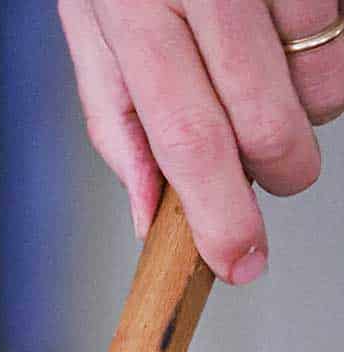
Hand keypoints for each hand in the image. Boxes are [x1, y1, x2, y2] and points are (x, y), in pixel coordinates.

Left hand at [59, 0, 343, 281]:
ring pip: (324, 78)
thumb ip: (117, 116)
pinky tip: (287, 15)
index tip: (242, 263)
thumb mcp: (92, 16)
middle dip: (278, 169)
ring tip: (266, 60)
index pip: (188, 139)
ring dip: (307, 98)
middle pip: (269, 122)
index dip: (221, 216)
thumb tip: (147, 214)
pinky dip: (327, 38)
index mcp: (136, 8)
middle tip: (268, 166)